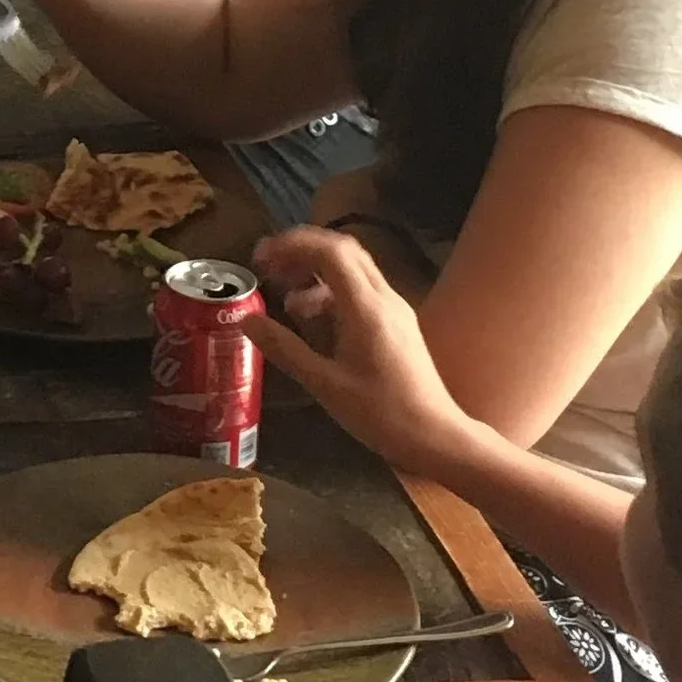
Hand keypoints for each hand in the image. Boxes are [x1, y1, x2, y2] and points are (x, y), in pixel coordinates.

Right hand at [246, 228, 480, 475]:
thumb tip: (247, 320)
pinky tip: (312, 318)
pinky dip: (330, 291)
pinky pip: (361, 290)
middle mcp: (385, 298)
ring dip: (315, 271)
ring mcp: (395, 309)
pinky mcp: (397, 323)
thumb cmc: (380, 414)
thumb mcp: (324, 384)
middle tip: (268, 267)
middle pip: (343, 250)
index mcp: (366, 309)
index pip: (330, 252)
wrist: (434, 436)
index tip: (260, 258)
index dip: (292, 245)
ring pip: (353, 269)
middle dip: (301, 250)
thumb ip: (285, 349)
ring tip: (285, 297)